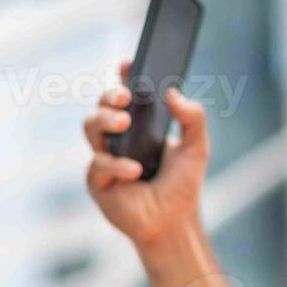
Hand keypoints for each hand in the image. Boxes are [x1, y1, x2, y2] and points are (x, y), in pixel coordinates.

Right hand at [83, 60, 210, 247]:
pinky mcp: (98, 182)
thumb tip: (173, 93)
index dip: (123, 76)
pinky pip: (98, 165)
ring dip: (105, 119)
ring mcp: (104, 158)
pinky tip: (134, 170)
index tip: (129, 63)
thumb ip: (193, 118)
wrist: (174, 223)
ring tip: (124, 122)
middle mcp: (117, 138)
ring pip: (90, 127)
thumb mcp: (197, 146)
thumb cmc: (182, 185)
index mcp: (138, 125)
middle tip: (125, 96)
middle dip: (109, 95)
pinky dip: (116, 164)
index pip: (125, 94)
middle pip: (102, 106)